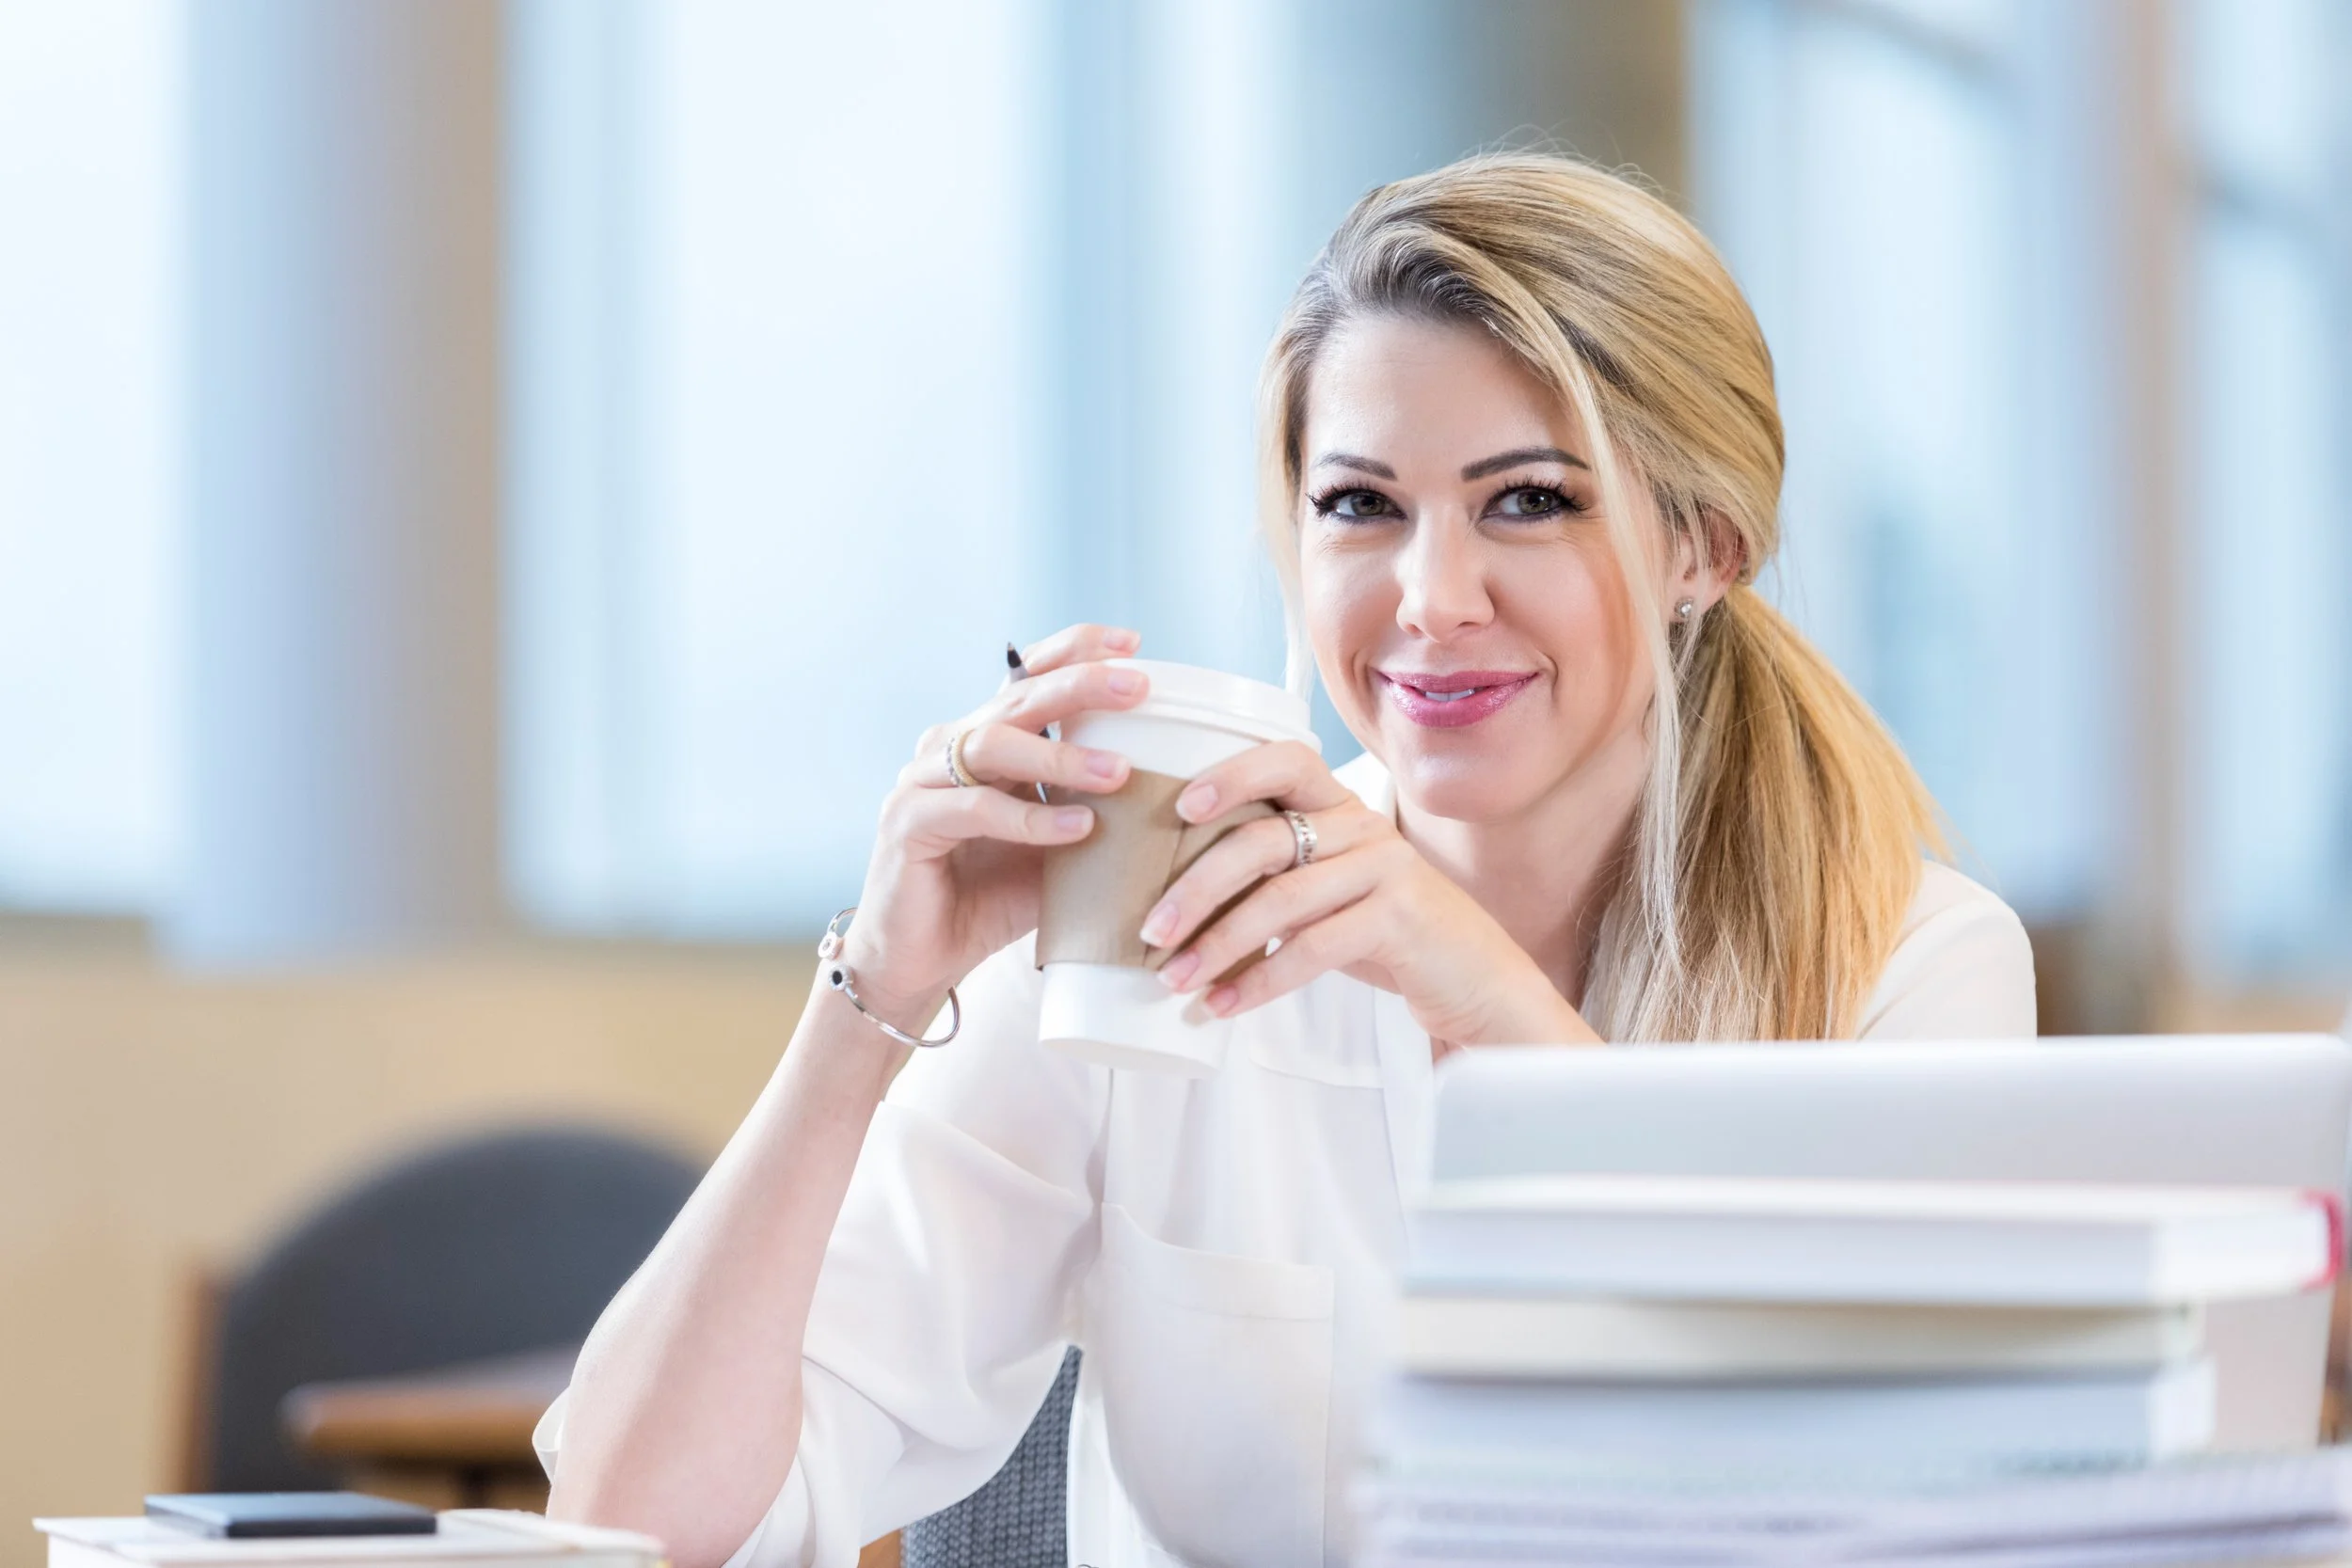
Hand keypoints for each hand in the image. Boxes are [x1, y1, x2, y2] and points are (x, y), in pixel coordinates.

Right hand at [836, 624, 1148, 1030]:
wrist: (921, 961)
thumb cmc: (991, 900)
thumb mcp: (1056, 849)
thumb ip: (1094, 812)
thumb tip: (1176, 795)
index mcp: (985, 743)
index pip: (1027, 676)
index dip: (1075, 652)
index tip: (1133, 644)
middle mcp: (948, 749)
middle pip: (1016, 697)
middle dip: (1081, 686)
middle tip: (1137, 686)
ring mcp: (921, 782)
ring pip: (993, 746)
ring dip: (1061, 757)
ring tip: (1120, 772)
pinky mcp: (907, 825)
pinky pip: (975, 810)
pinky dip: (1031, 819)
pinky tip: (1077, 829)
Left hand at [1137, 742, 1596, 1048]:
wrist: (1475, 981)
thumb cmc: (1387, 935)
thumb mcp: (1330, 893)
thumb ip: (1274, 879)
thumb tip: (1173, 903)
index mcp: (1339, 808)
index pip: (1284, 760)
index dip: (1230, 775)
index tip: (1179, 808)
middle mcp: (1362, 826)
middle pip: (1263, 839)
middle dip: (1195, 886)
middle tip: (1150, 929)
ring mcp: (1386, 869)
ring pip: (1281, 898)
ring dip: (1217, 944)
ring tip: (1173, 978)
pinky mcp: (1401, 918)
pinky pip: (1313, 947)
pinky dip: (1260, 981)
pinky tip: (1223, 1005)